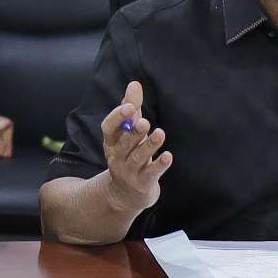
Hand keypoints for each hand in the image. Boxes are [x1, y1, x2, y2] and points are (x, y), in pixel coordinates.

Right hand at [101, 80, 169, 213]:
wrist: (126, 194)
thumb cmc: (129, 155)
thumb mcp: (128, 133)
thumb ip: (131, 108)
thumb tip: (134, 83)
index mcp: (111, 142)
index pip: (109, 128)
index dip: (118, 118)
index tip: (130, 107)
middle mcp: (116, 157)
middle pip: (124, 144)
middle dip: (134, 133)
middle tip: (145, 122)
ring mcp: (128, 172)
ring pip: (137, 158)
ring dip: (149, 146)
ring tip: (160, 133)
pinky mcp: (142, 183)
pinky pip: (150, 174)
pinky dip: (159, 165)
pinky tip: (168, 156)